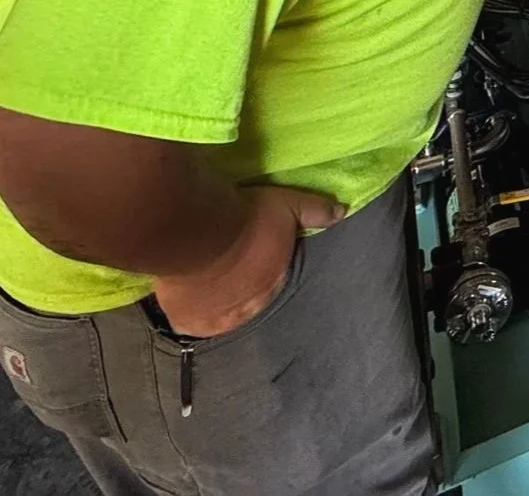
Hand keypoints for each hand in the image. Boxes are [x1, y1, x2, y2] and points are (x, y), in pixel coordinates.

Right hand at [153, 185, 342, 336]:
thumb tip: (342, 212)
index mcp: (274, 280)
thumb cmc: (245, 217)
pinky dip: (190, 313)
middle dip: (241, 284)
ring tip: (204, 279)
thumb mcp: (286, 205)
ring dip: (215, 300)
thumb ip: (314, 211)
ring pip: (220, 313)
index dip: (263, 264)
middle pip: (248, 298)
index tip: (251, 251)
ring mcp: (218, 318)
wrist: (201, 232)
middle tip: (226, 263)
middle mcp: (250, 306)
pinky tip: (186, 300)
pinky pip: (189, 323)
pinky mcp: (187, 320)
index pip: (274, 277)